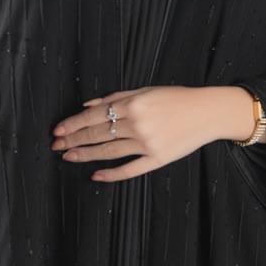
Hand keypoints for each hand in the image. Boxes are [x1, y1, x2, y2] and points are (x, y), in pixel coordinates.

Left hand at [51, 84, 256, 182]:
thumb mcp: (146, 90)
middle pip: (97, 133)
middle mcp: (138, 123)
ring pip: (109, 151)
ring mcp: (147, 143)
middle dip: (74, 139)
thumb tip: (88, 105)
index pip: (95, 115)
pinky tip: (96, 175)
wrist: (208, 112)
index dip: (73, 123)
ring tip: (68, 157)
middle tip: (56, 145)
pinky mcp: (158, 159)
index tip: (58, 130)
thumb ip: (116, 97)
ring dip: (85, 155)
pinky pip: (129, 169)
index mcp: (134, 103)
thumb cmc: (178, 98)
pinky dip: (111, 174)